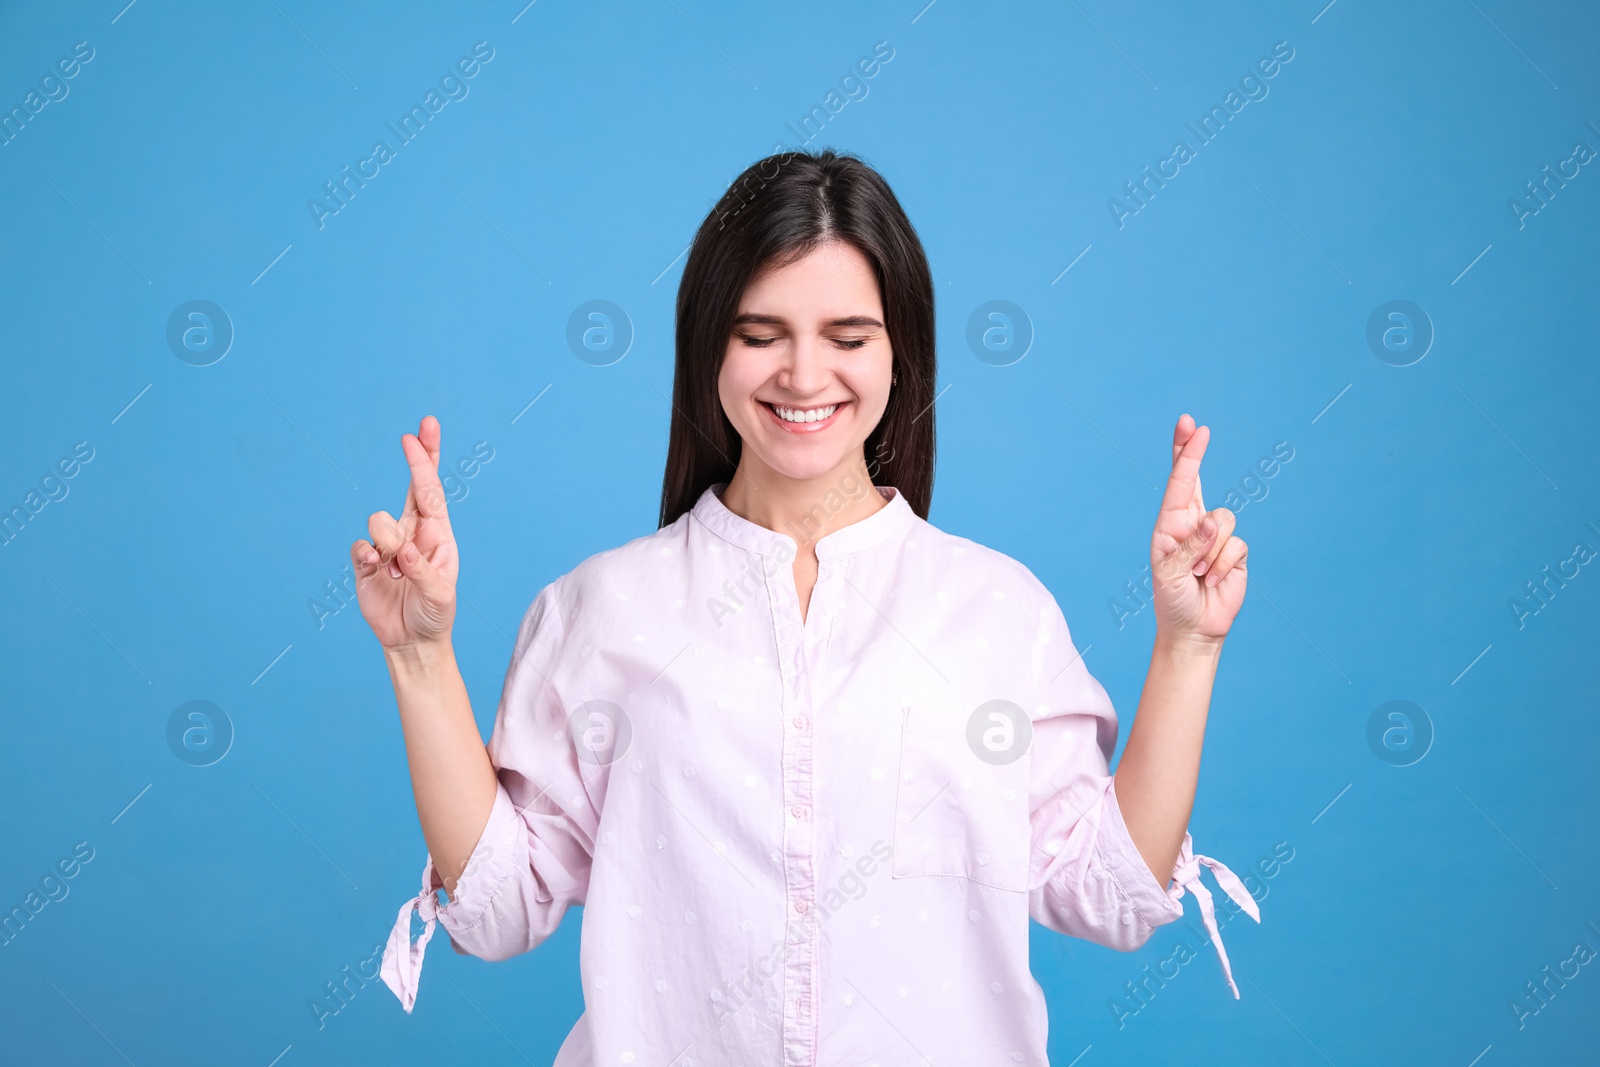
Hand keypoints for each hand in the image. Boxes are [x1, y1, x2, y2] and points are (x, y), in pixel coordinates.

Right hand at [351, 416, 458, 650]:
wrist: (412, 640)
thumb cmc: (435, 613)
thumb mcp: (440, 595)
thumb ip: (423, 571)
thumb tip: (403, 550)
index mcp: (438, 535)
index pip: (431, 493)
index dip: (424, 463)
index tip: (418, 436)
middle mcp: (413, 533)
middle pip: (413, 487)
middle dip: (417, 458)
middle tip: (417, 431)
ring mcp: (388, 545)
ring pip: (379, 521)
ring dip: (389, 546)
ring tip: (398, 574)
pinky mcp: (365, 561)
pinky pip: (359, 546)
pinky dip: (368, 557)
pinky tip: (378, 573)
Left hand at [1149, 414, 1247, 644]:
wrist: (1193, 629)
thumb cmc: (1172, 599)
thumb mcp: (1170, 572)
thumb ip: (1190, 545)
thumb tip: (1212, 522)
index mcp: (1169, 524)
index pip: (1178, 483)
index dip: (1185, 453)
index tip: (1191, 427)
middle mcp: (1192, 524)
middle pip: (1196, 480)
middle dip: (1193, 452)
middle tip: (1196, 426)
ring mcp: (1215, 536)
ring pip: (1223, 520)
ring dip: (1208, 552)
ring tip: (1195, 574)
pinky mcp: (1235, 552)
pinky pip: (1236, 546)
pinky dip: (1221, 566)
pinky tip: (1210, 581)